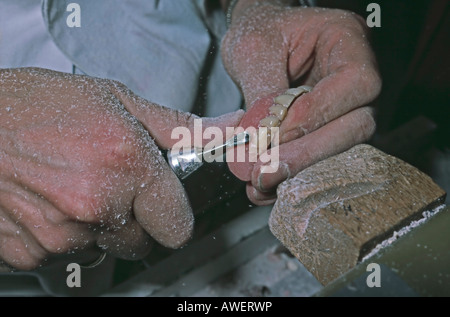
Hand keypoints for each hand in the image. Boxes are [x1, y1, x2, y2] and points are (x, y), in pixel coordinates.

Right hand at [0, 68, 242, 269]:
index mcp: (126, 164)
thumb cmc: (33, 104)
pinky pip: (66, 253)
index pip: (178, 225)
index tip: (164, 205)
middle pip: (143, 242)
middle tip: (114, 186)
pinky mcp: (31, 252)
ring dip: (98, 226)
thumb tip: (218, 129)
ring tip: (74, 187)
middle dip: (136, 219)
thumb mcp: (113, 99)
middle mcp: (96, 204)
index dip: (172, 214)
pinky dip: (64, 234)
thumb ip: (171, 125)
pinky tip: (50, 201)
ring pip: (104, 248)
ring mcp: (61, 234)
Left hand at [222, 2, 381, 204]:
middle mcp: (356, 78)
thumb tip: (262, 141)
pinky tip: (263, 187)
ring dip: (300, 171)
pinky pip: (321, 159)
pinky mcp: (329, 130)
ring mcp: (347, 107)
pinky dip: (291, 176)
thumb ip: (263, 91)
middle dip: (309, 154)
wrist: (260, 39)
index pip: (355, 83)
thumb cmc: (262, 31)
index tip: (277, 133)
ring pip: (342, 150)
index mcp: (347, 40)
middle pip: (356, 125)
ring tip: (260, 182)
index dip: (319, 113)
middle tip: (266, 172)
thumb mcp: (255, 48)